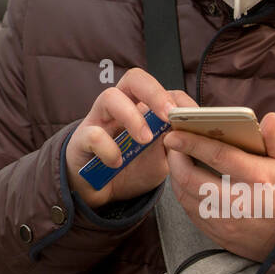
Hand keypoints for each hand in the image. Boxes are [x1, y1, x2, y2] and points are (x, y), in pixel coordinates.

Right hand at [65, 68, 199, 207]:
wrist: (103, 194)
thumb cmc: (133, 168)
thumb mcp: (161, 159)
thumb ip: (174, 145)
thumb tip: (190, 134)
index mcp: (141, 107)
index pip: (160, 88)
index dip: (177, 98)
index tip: (193, 117)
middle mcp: (119, 106)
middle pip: (134, 79)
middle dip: (154, 93)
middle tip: (168, 116)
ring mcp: (98, 119)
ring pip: (110, 97)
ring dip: (132, 117)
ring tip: (144, 140)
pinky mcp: (81, 138)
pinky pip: (93, 134)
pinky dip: (108, 149)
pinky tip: (117, 162)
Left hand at [164, 111, 274, 261]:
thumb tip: (268, 118)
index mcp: (258, 177)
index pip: (216, 155)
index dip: (191, 142)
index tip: (175, 133)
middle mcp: (239, 201)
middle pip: (191, 178)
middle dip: (175, 159)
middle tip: (171, 145)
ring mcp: (228, 222)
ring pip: (186, 197)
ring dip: (176, 177)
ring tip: (177, 161)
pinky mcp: (222, 236)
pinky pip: (192, 214)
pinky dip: (184, 197)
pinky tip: (187, 184)